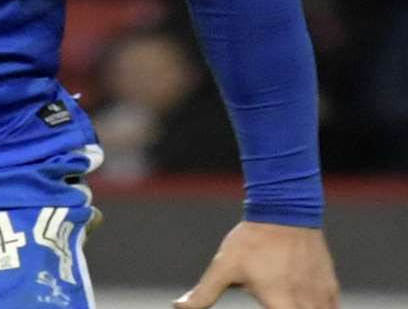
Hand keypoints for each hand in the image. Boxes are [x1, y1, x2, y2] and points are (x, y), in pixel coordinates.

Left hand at [175, 221, 338, 308]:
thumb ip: (203, 293)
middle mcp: (305, 303)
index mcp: (280, 303)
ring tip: (288, 304)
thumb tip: (179, 306)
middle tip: (273, 305)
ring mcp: (321, 295)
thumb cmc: (252, 241)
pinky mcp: (330, 285)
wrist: (284, 210)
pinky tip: (308, 306)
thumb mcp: (223, 267)